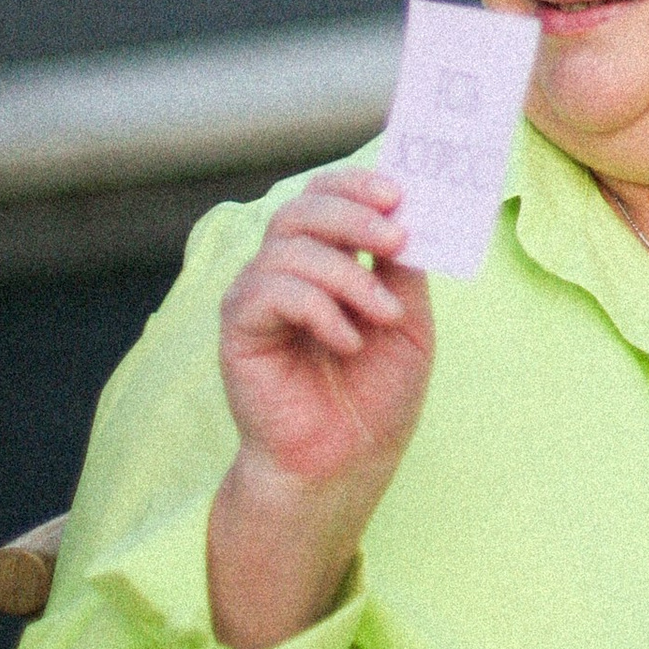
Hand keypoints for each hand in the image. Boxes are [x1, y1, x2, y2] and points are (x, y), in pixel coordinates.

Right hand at [207, 170, 431, 648]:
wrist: (345, 463)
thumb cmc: (374, 395)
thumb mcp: (408, 321)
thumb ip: (403, 268)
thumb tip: (410, 212)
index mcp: (325, 260)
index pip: (326, 196)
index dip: (356, 185)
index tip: (398, 193)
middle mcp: (285, 270)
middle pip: (302, 209)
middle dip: (354, 216)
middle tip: (396, 238)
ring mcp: (257, 297)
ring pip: (290, 249)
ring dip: (348, 276)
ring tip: (383, 316)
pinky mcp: (238, 328)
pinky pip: (271, 292)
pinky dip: (318, 309)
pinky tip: (348, 342)